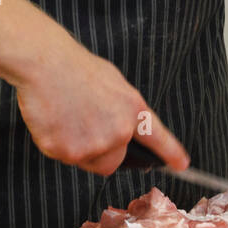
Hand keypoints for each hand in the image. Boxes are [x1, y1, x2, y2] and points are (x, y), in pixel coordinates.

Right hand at [15, 31, 188, 176]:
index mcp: (132, 110)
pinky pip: (62, 157)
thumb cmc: (76, 68)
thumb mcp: (114, 84)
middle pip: (113, 161)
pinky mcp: (66, 151)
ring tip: (67, 116)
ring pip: (87, 161)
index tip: (181, 164)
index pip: (157, 138)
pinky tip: (53, 120)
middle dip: (102, 152)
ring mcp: (92, 144)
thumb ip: (123, 111)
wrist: (45, 63)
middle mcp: (117, 132)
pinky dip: (56, 144)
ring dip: (78, 148)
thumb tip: (121, 132)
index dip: (170, 153)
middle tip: (84, 126)